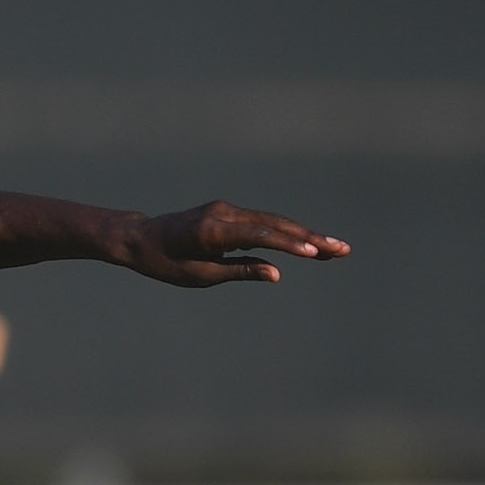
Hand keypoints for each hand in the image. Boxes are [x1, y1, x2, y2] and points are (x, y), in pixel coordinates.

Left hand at [126, 202, 349, 287]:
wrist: (142, 238)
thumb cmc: (166, 263)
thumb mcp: (201, 275)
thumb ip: (240, 271)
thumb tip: (277, 273)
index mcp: (213, 231)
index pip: (261, 236)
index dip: (290, 244)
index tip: (316, 253)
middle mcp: (223, 214)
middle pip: (275, 225)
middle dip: (311, 238)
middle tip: (343, 250)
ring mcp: (227, 209)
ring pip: (273, 222)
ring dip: (305, 235)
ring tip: (334, 249)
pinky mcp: (228, 212)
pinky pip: (263, 222)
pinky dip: (286, 233)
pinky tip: (309, 244)